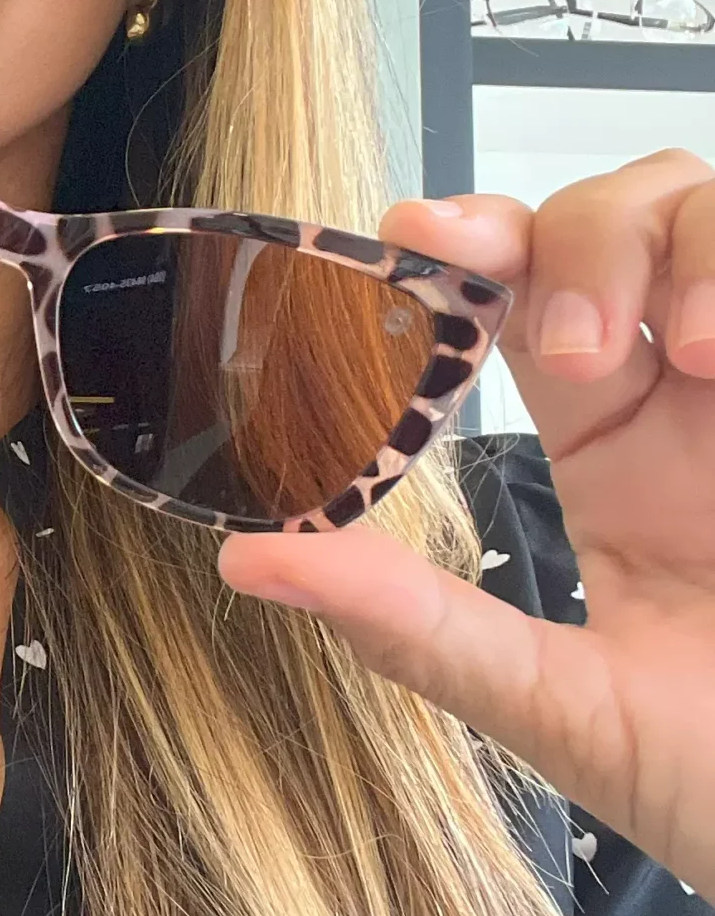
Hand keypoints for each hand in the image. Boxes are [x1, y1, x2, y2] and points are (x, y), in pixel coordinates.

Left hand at [216, 149, 714, 899]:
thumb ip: (416, 628)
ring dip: (680, 248)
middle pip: (614, 218)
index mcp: (616, 452)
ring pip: (707, 208)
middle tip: (571, 346)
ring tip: (693, 351)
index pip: (524, 294)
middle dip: (573, 241)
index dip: (467, 242)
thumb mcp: (559, 707)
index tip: (416, 235)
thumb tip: (247, 560)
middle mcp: (694, 397)